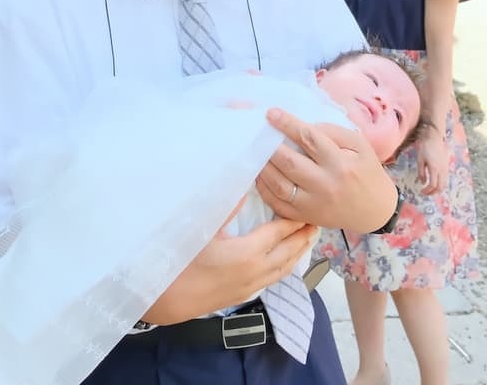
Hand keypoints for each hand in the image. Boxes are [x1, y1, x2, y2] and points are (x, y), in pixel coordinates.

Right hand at [142, 215, 316, 324]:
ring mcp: (252, 285)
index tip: (307, 208)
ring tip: (308, 239)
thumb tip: (242, 188)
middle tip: (318, 221)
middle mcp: (256, 270)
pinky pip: (274, 278)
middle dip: (304, 236)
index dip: (294, 219)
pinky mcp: (244, 294)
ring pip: (284, 268)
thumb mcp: (202, 229)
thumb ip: (225, 208)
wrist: (169, 298)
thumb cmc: (182, 260)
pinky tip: (285, 261)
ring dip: (298, 252)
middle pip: (289, 251)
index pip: (280, 232)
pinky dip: (285, 266)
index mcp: (248, 252)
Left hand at [255, 108, 398, 232]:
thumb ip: (332, 132)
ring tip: (255, 153)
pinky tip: (260, 175)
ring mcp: (314, 205)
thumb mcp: (359, 145)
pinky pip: (278, 205)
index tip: (271, 113)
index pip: (310, 139)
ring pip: (280, 186)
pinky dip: (264, 189)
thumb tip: (302, 126)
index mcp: (340, 163)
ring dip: (263, 168)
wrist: (375, 210)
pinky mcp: (306, 217)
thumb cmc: (366, 171)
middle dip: (270, 146)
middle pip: (290, 163)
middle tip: (258, 134)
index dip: (288, 124)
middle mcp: (325, 185)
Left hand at [415, 133, 449, 194]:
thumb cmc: (425, 147)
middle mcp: (442, 169)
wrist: (434, 136)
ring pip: (444, 183)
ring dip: (438, 188)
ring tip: (430, 189)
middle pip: (441, 187)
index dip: (427, 191)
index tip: (421, 191)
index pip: (433, 185)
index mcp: (435, 168)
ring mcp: (446, 167)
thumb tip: (423, 182)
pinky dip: (441, 183)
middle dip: (434, 192)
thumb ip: (421, 172)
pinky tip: (434, 181)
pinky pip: (445, 178)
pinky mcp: (446, 164)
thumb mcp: (420, 159)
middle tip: (426, 193)